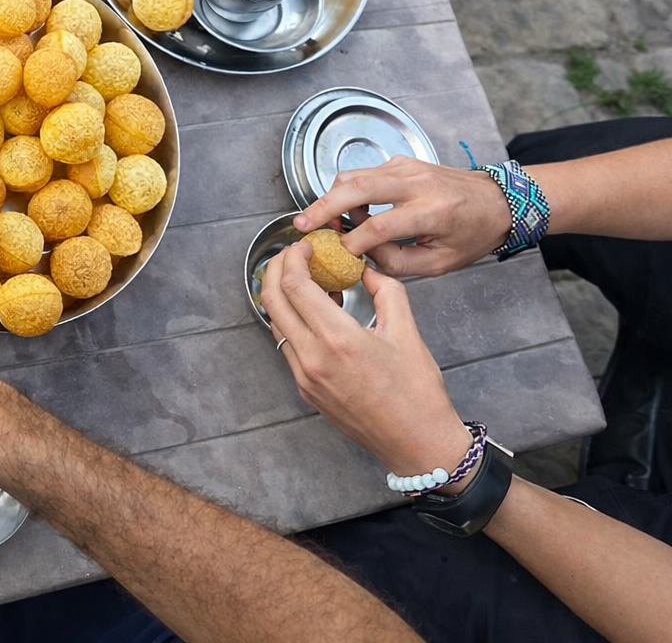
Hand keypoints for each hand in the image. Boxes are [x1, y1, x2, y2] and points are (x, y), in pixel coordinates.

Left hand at [262, 242, 472, 483]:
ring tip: (307, 282)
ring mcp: (304, 377)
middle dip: (277, 270)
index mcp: (338, 339)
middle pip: (272, 301)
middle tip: (294, 255)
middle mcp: (312, 358)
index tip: (305, 246)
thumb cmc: (417, 391)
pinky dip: (293, 323)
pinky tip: (317, 316)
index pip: (294, 286)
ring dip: (283, 297)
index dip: (293, 258)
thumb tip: (364, 269)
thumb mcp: (407, 331)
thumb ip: (384, 290)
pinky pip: (287, 347)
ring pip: (276, 324)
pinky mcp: (305, 390)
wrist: (416, 444)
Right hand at [294, 155, 512, 276]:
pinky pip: (363, 173)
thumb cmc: (473, 233)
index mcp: (433, 212)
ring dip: (331, 198)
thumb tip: (363, 256)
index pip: (380, 225)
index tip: (340, 256)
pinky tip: (348, 211)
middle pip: (357, 188)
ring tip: (325, 223)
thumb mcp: (442, 262)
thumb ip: (398, 262)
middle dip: (324, 206)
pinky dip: (347, 191)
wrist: (497, 200)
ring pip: (354, 175)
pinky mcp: (400, 162)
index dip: (353, 242)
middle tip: (302, 225)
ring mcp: (407, 167)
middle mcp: (417, 183)